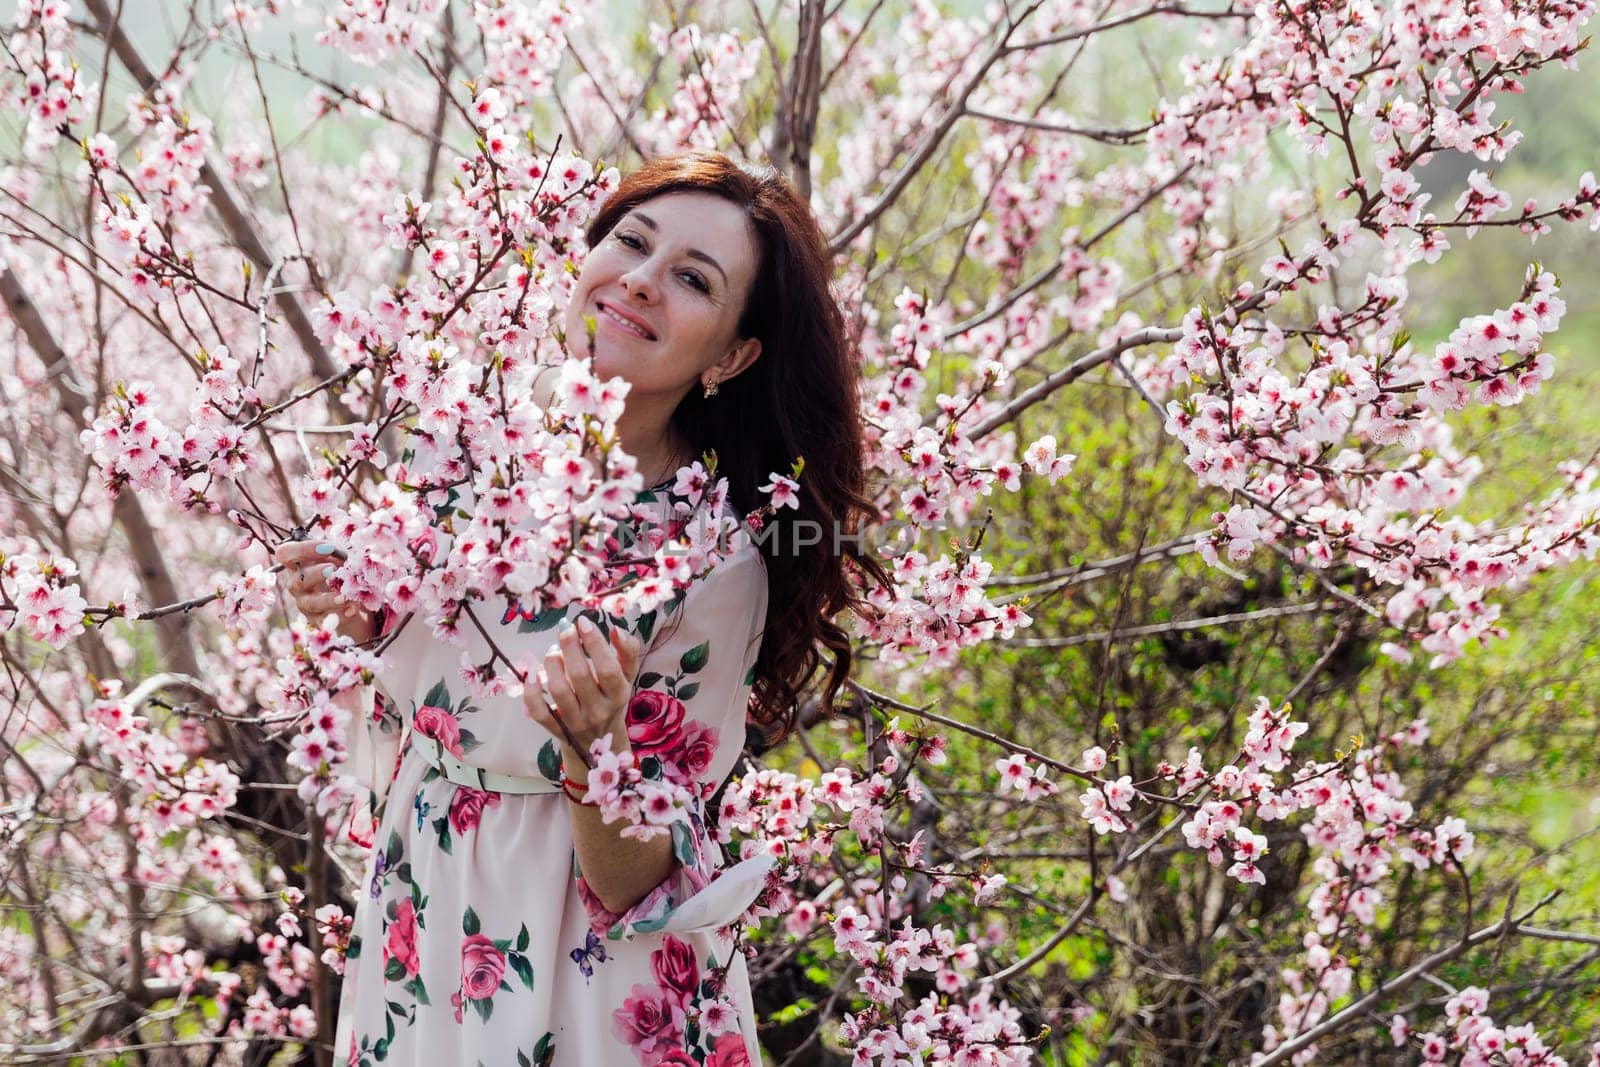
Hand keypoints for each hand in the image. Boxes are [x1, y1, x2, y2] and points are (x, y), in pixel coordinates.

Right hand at [273, 539, 377, 644]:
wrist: (350, 596)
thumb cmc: (340, 568)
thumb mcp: (339, 557)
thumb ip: (340, 554)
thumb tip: (353, 555)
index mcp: (298, 563)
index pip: (286, 554)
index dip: (304, 549)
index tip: (329, 547)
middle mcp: (296, 583)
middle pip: (297, 581)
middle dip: (315, 574)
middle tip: (333, 569)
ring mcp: (304, 603)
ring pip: (311, 603)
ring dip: (328, 599)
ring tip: (345, 596)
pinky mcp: (316, 619)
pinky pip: (325, 620)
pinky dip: (340, 615)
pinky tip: (353, 609)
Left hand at [522, 614, 641, 772]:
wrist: (599, 738)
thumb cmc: (611, 696)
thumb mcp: (627, 675)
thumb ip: (628, 650)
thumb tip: (616, 629)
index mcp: (618, 694)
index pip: (608, 668)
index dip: (595, 643)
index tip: (583, 621)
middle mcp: (598, 710)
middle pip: (580, 676)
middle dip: (569, 646)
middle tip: (565, 629)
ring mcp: (575, 722)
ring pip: (558, 690)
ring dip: (552, 663)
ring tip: (554, 651)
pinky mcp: (556, 729)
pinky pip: (539, 712)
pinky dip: (531, 692)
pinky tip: (532, 673)